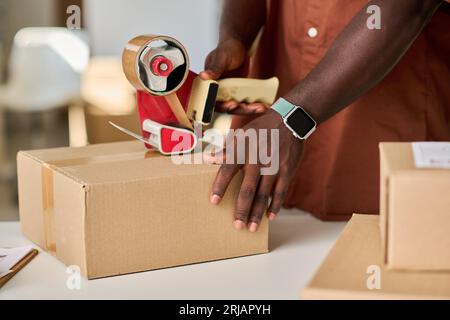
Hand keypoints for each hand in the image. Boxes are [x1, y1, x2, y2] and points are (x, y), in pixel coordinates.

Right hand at [199, 39, 269, 114]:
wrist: (238, 46)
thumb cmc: (226, 50)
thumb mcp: (220, 57)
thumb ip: (214, 68)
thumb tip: (203, 76)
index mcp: (210, 87)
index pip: (213, 102)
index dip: (222, 106)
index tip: (232, 104)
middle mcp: (219, 94)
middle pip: (228, 108)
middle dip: (240, 109)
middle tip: (251, 108)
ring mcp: (231, 95)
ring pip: (239, 107)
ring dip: (250, 109)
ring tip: (262, 108)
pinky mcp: (241, 95)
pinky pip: (247, 103)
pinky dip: (255, 105)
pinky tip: (265, 106)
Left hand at [205, 109, 303, 231]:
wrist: (289, 120)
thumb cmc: (260, 129)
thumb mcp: (240, 134)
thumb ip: (225, 149)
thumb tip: (207, 159)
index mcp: (243, 149)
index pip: (228, 169)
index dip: (220, 186)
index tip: (214, 201)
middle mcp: (258, 159)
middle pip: (248, 188)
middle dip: (241, 208)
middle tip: (236, 225)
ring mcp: (274, 166)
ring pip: (264, 194)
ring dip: (257, 212)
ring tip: (251, 228)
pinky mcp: (287, 170)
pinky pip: (280, 192)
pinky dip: (275, 205)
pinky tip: (270, 217)